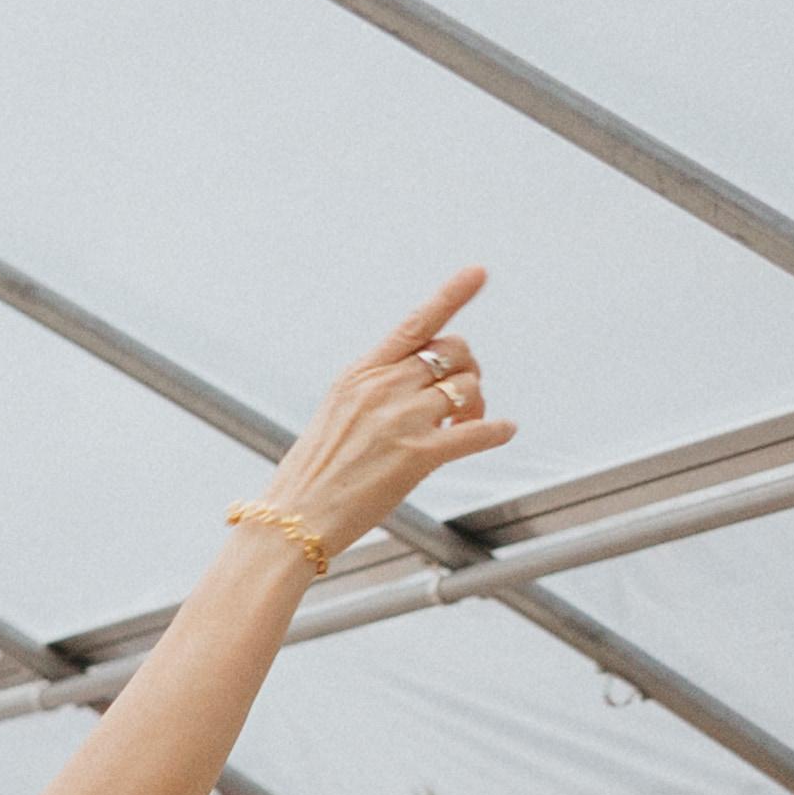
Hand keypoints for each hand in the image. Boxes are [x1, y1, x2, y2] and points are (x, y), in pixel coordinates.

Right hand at [254, 269, 511, 556]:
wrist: (291, 521)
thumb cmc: (310, 476)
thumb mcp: (336, 414)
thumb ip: (377, 390)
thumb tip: (422, 384)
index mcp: (360, 374)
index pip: (414, 325)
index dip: (451, 295)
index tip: (477, 272)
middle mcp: (382, 388)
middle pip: (453, 353)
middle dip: (468, 369)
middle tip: (463, 397)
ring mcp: (401, 420)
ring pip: (468, 387)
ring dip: (476, 405)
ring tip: (463, 426)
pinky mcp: (417, 456)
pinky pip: (477, 432)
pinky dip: (497, 431)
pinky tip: (502, 431)